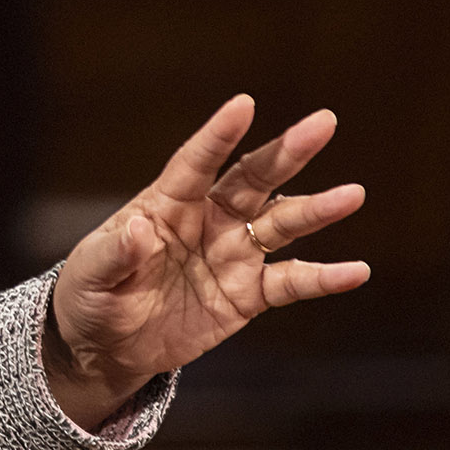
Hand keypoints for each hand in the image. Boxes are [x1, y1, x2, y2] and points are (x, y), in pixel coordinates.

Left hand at [42, 95, 369, 430]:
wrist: (106, 345)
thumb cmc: (91, 295)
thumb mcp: (91, 274)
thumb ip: (115, 252)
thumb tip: (137, 229)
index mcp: (166, 205)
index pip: (196, 163)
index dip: (218, 135)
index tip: (244, 104)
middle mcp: (207, 221)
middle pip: (252, 181)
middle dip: (286, 152)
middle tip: (323, 123)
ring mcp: (232, 255)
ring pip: (281, 224)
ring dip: (316, 209)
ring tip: (352, 194)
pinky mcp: (248, 294)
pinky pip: (291, 282)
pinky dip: (324, 278)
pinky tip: (357, 271)